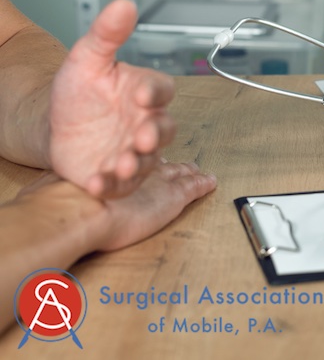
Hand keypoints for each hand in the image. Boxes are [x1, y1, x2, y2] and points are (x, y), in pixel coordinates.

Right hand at [18, 161, 216, 251]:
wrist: (79, 211)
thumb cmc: (72, 201)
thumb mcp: (80, 182)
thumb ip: (90, 179)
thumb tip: (81, 183)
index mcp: (121, 167)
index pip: (138, 158)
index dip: (146, 154)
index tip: (152, 153)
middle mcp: (142, 171)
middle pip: (162, 164)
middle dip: (172, 163)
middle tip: (182, 163)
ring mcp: (160, 184)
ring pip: (181, 174)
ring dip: (188, 172)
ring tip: (198, 171)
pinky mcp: (174, 197)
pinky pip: (194, 188)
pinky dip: (203, 185)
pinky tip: (211, 182)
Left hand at [49, 0, 176, 197]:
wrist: (56, 125)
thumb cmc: (80, 93)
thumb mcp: (87, 59)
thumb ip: (107, 33)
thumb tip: (123, 4)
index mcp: (144, 93)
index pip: (161, 90)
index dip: (155, 92)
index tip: (142, 94)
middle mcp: (146, 123)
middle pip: (164, 129)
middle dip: (155, 135)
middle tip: (143, 137)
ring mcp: (134, 151)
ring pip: (147, 160)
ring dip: (137, 164)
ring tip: (123, 165)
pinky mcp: (117, 176)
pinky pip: (121, 185)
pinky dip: (111, 186)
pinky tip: (97, 182)